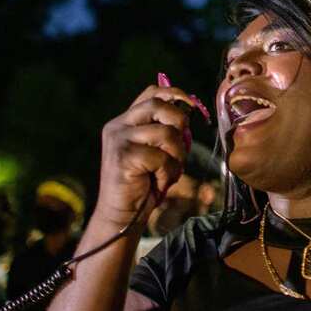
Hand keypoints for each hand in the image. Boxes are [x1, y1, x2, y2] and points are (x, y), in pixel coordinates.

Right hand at [91, 84, 192, 231]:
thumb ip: (164, 130)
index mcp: (124, 121)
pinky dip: (167, 173)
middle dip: (179, 124)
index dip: (174, 93)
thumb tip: (190, 109)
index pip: (151, 93)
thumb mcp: (154, 151)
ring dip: (176, 155)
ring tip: (169, 172)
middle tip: (180, 149)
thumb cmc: (143, 184)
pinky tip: (158, 184)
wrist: (121, 216)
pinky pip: (160, 157)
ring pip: (165, 132)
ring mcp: (118, 140)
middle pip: (158, 105)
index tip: (193, 105)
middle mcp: (117, 126)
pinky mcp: (123, 157)